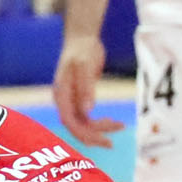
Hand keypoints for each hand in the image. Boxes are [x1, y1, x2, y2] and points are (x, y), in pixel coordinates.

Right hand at [51, 33, 120, 148]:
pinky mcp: (81, 99)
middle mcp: (64, 101)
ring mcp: (72, 101)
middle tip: (111, 143)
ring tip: (119, 126)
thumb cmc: (82, 50)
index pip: (68, 121)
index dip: (82, 133)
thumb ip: (85, 88)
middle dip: (92, 136)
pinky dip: (99, 123)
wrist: (82, 39)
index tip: (100, 138)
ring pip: (83, 124)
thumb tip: (87, 111)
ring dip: (99, 130)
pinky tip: (113, 123)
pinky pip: (88, 118)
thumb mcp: (84, 66)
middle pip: (75, 126)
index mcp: (61, 94)